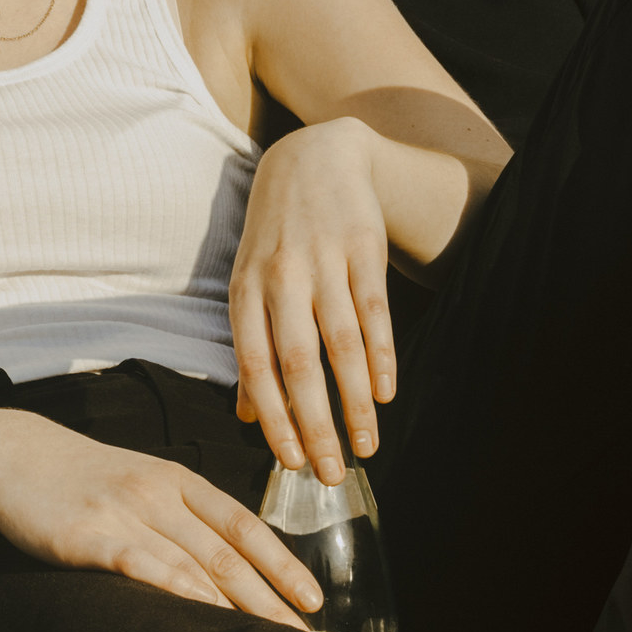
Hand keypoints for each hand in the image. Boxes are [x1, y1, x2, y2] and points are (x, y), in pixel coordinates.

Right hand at [0, 410, 322, 625]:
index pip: (244, 525)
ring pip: (195, 564)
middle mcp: (158, 493)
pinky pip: (144, 566)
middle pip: (229, 553)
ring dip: (239, 607)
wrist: (9, 453)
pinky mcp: (87, 536)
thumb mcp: (138, 480)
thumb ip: (179, 515)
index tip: (314, 599)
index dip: (283, 563)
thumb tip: (222, 566)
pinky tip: (207, 617)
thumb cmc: (77, 476)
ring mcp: (124, 513)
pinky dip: (181, 592)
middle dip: (273, 599)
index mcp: (177, 479)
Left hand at [229, 117, 395, 483]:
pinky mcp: (364, 250)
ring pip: (341, 345)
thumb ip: (249, 348)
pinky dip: (383, 356)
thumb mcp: (248, 283)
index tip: (290, 463)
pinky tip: (387, 393)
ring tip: (366, 445)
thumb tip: (245, 416)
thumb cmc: (276, 235)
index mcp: (245, 292)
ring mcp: (324, 263)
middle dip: (315, 425)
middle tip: (330, 474)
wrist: (316, 157)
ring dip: (355, 402)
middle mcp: (281, 279)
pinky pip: (375, 313)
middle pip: (299, 364)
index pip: (255, 366)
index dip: (272, 418)